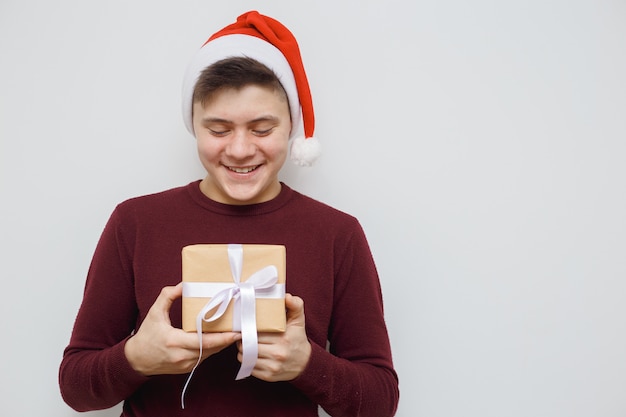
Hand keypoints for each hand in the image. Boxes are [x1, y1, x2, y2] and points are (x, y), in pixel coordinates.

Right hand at [124, 282, 240, 375]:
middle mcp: (182, 355)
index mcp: (175, 341)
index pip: (204, 341)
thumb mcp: (155, 312)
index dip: (223, 338)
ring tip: (233, 332)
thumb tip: (183, 284)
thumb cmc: (146, 335)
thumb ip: (168, 296)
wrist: (136, 360)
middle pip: (211, 348)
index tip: (236, 332)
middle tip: (241, 329)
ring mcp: (185, 364)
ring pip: (209, 354)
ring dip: (221, 344)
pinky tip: (220, 340)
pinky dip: (212, 349)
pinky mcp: (186, 369)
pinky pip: (204, 358)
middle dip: (227, 340)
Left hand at [237, 293, 310, 380]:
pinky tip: (251, 354)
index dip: (248, 328)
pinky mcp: (268, 376)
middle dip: (243, 338)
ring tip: (246, 343)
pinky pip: (249, 367)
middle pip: (248, 344)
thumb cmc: (297, 338)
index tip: (246, 325)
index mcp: (283, 338)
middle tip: (243, 334)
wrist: (305, 362)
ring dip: (243, 350)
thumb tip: (286, 297)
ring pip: (246, 356)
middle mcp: (278, 354)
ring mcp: (272, 367)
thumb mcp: (298, 319)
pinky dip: (247, 360)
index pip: (256, 332)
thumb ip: (295, 305)